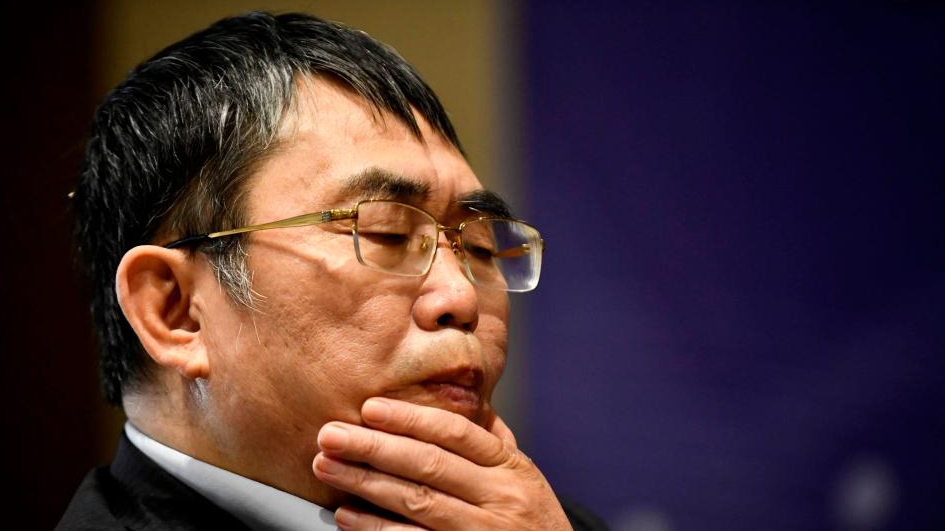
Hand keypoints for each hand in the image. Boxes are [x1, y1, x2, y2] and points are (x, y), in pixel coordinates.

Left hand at [312, 398, 573, 530]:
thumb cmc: (531, 522)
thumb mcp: (523, 479)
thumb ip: (489, 446)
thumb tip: (450, 404)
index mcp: (512, 469)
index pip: (456, 434)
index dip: (411, 418)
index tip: (369, 407)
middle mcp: (500, 499)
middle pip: (429, 466)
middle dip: (374, 447)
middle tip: (330, 434)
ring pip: (417, 503)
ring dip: (365, 483)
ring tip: (327, 466)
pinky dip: (376, 529)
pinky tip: (347, 515)